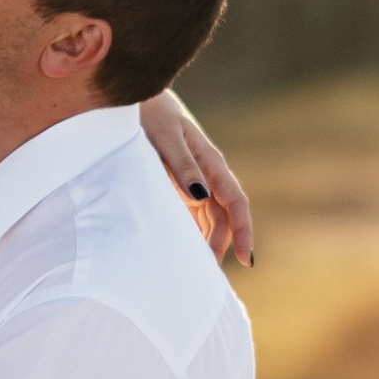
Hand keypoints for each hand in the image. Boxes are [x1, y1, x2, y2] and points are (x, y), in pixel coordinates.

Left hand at [138, 91, 253, 265]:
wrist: (133, 98)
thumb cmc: (149, 113)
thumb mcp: (165, 136)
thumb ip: (183, 165)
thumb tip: (202, 196)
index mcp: (210, 163)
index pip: (236, 203)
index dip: (243, 232)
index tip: (246, 260)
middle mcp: (207, 174)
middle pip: (223, 218)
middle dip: (221, 247)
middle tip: (209, 280)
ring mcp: (194, 180)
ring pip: (209, 219)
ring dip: (208, 243)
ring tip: (198, 273)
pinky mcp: (178, 184)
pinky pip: (191, 214)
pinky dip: (192, 233)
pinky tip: (185, 251)